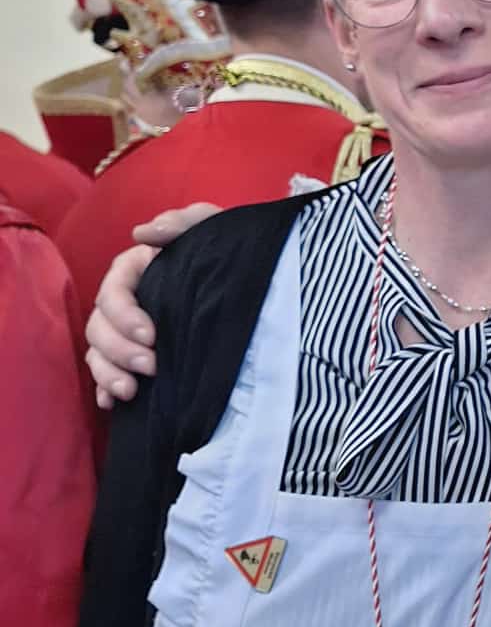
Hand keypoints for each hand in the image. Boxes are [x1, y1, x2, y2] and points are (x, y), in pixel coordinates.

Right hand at [84, 203, 219, 408]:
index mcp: (137, 269)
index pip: (113, 290)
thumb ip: (181, 223)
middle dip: (119, 349)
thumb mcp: (211, 227)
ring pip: (98, 351)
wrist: (256, 279)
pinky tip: (112, 403)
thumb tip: (141, 234)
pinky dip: (105, 388)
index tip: (151, 335)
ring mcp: (128, 331)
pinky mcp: (135, 356)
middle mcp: (127, 301)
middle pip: (100, 326)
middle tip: (152, 367)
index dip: (124, 314)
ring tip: (131, 391)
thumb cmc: (226, 248)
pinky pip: (107, 373)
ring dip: (108, 372)